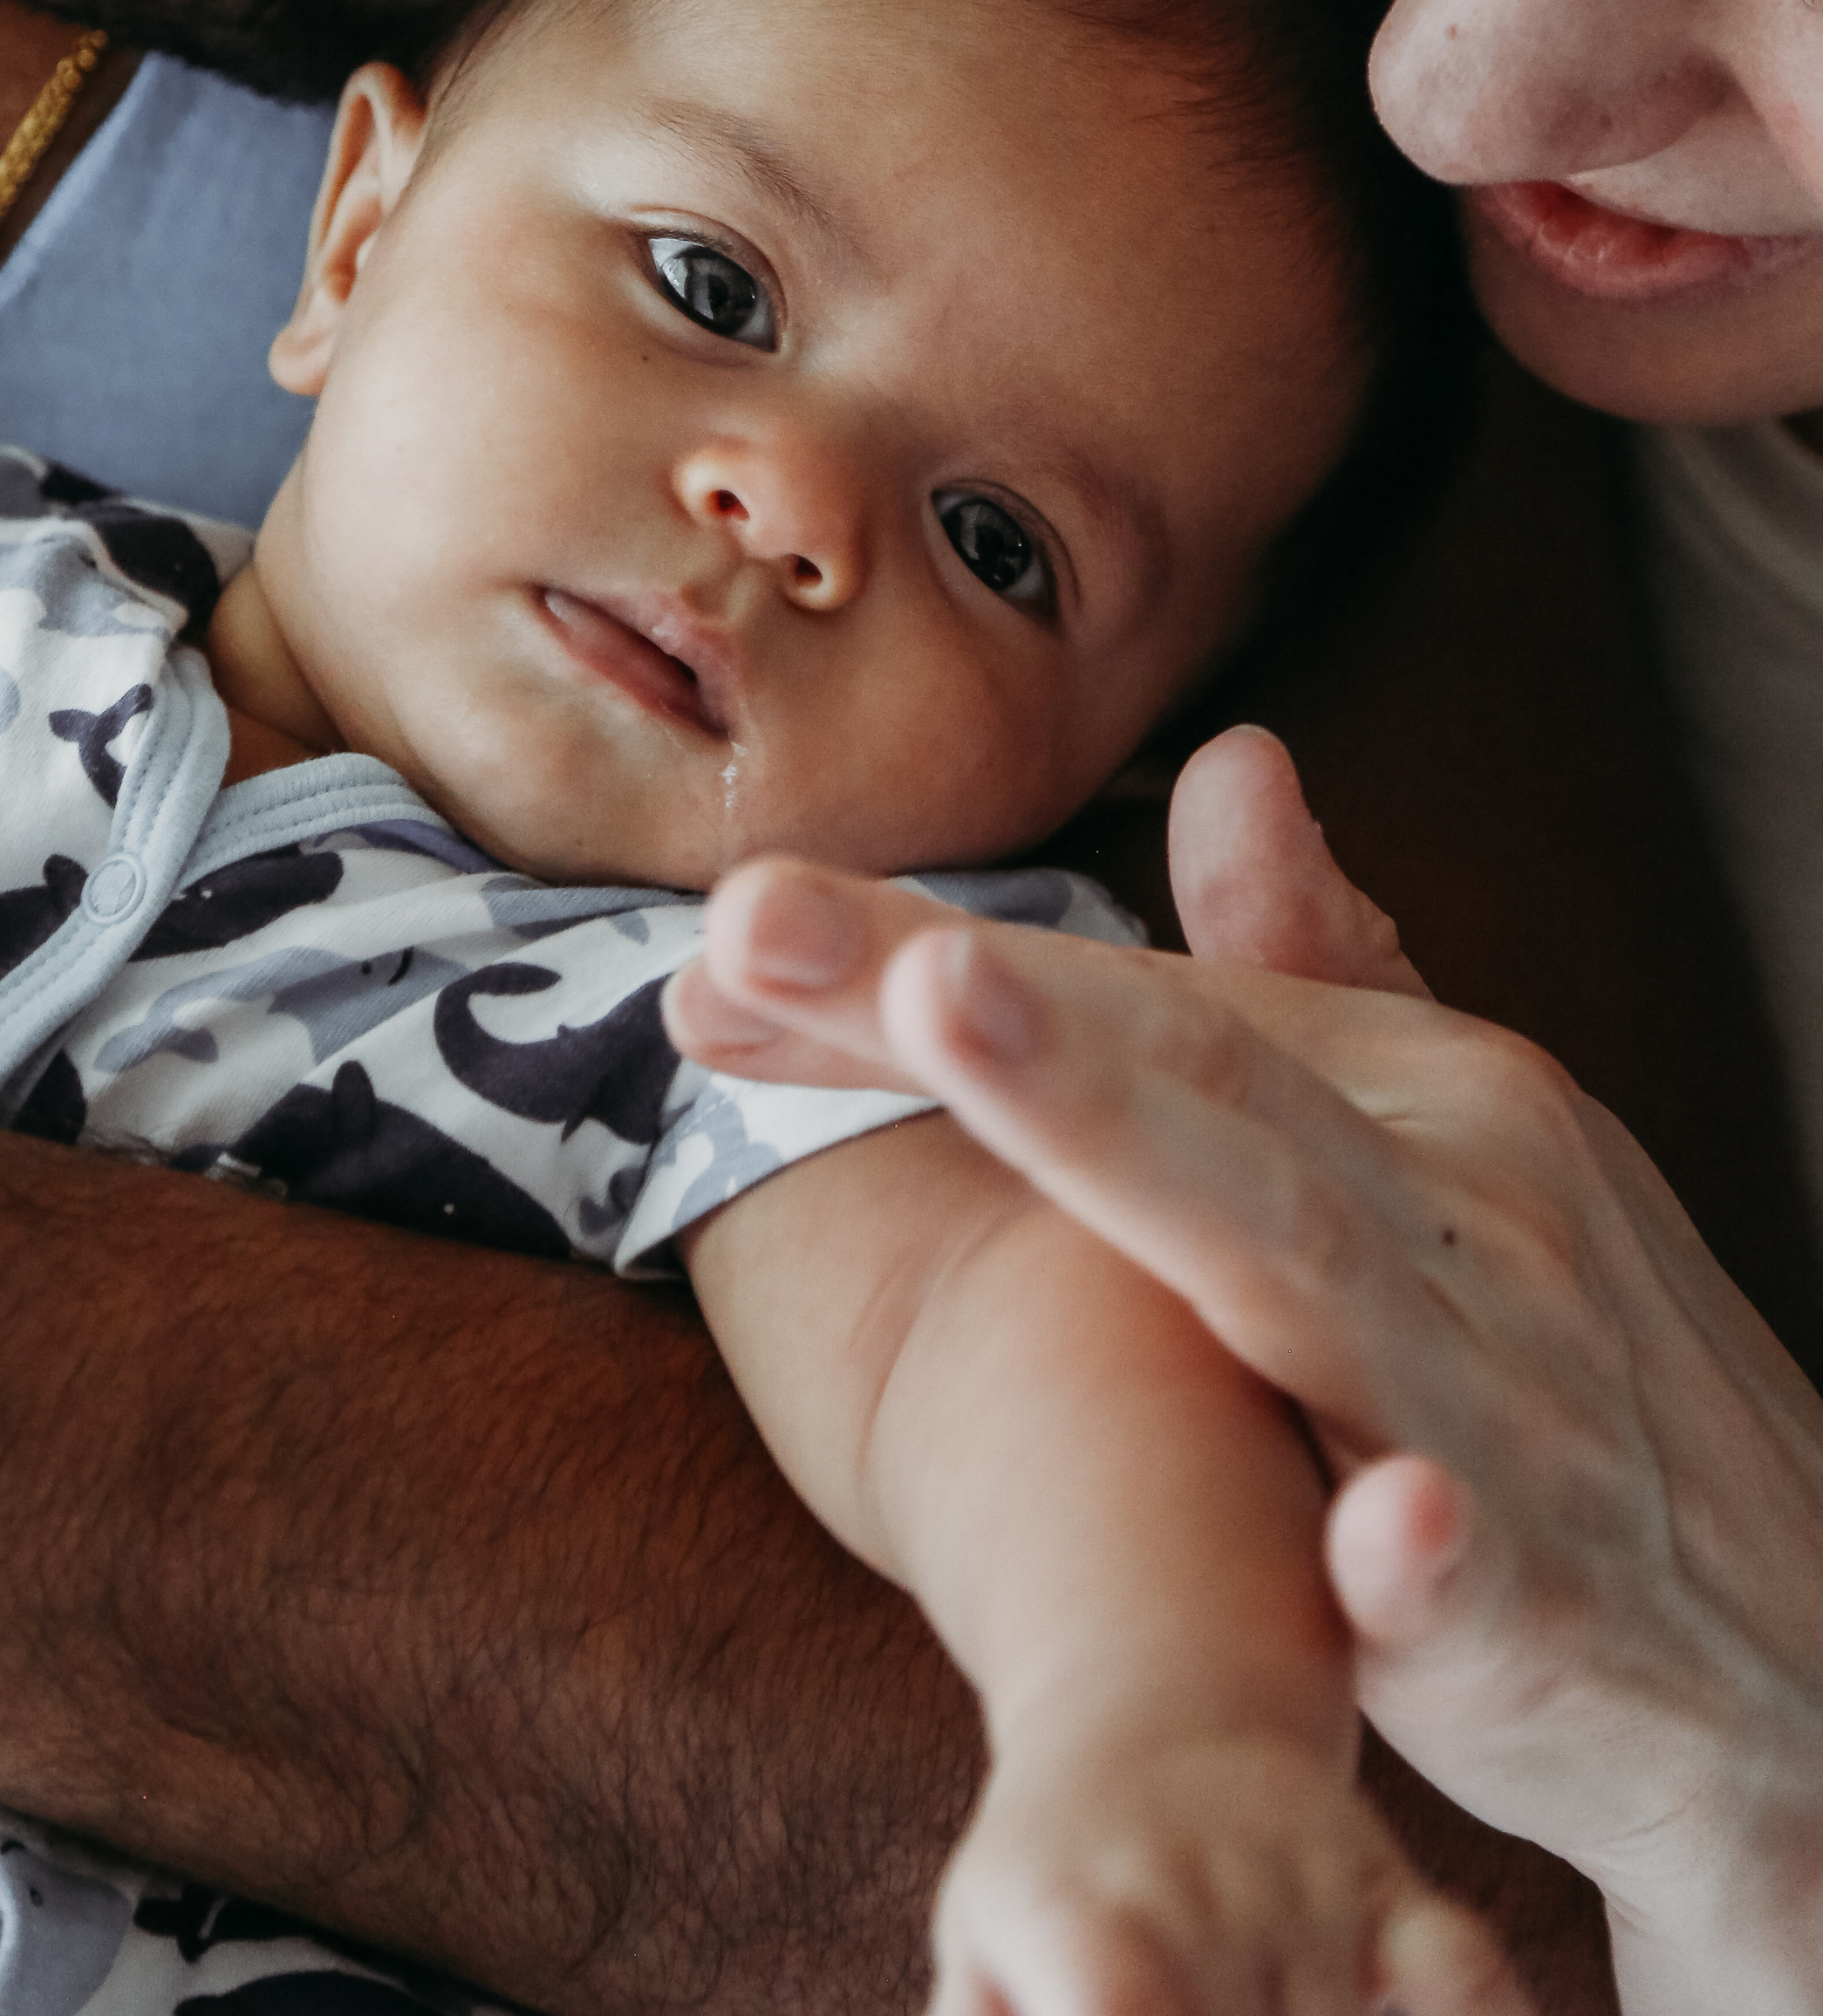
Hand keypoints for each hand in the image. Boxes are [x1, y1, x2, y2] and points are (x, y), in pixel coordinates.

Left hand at [663, 729, 1822, 2012]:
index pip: (1130, 1003)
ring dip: (1120, 1133)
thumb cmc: (1575, 1390)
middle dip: (949, 991)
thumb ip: (1327, 977)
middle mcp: (1467, 1200)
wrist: (1813, 1666)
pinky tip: (1360, 1511)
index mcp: (1415, 1094)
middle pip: (1172, 1071)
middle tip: (746, 916)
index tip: (713, 947)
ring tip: (953, 1016)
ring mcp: (1512, 1393)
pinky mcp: (1553, 1602)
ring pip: (1291, 1252)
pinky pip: (1468, 1564)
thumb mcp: (1458, 1165)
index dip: (904, 973)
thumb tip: (1231, 759)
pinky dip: (1415, 1539)